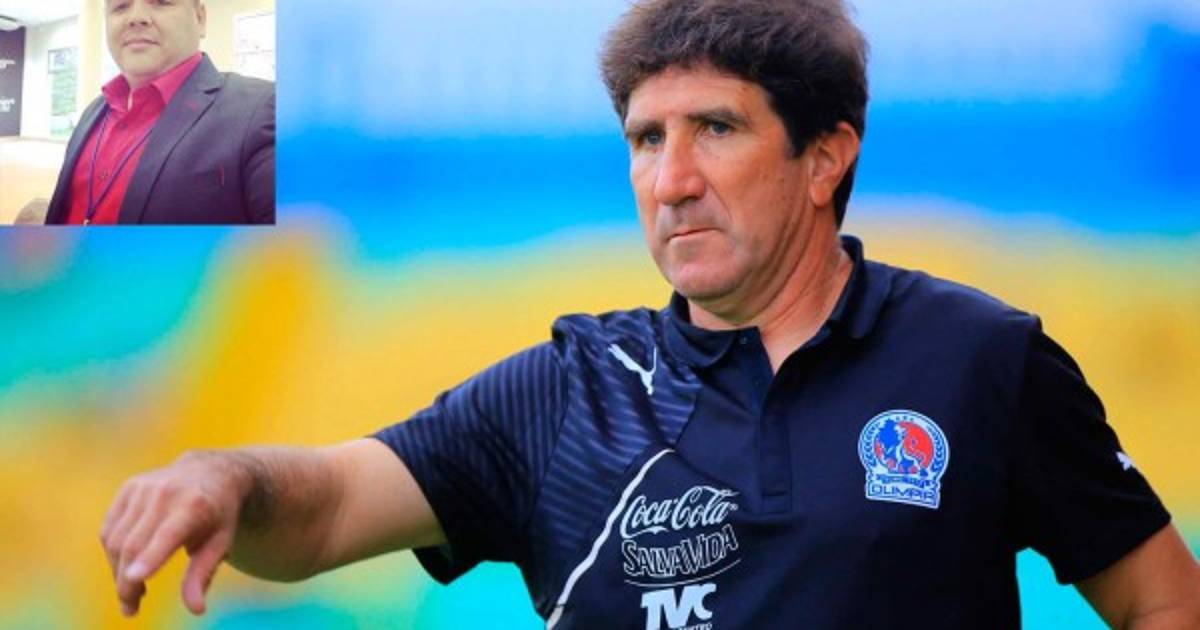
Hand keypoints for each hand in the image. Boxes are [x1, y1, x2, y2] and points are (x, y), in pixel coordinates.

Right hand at [99, 450, 250, 616]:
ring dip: (117, 572)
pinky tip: (126, 568)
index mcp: (195, 505)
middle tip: (130, 610)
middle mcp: (166, 493)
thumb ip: (203, 575)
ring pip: (116, 540)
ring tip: (134, 592)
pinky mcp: (128, 488)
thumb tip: (197, 610)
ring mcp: (143, 488)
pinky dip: (113, 554)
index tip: (133, 580)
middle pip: (135, 545)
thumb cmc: (218, 515)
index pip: (167, 535)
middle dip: (127, 583)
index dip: (150, 558)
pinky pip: (109, 530)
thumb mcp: (220, 543)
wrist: (211, 472)